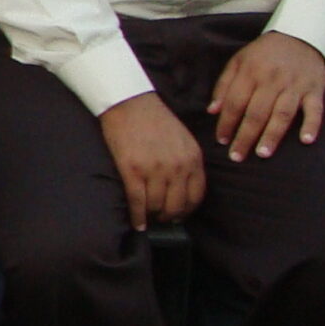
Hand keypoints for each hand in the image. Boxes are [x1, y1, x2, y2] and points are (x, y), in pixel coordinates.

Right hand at [101, 93, 206, 230]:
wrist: (129, 102)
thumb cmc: (154, 119)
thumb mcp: (183, 139)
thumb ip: (187, 162)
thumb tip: (182, 187)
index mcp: (193, 158)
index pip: (196, 195)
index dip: (187, 210)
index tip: (179, 214)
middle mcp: (177, 167)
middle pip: (177, 205)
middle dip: (169, 216)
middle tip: (162, 219)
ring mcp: (154, 169)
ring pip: (157, 206)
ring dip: (152, 216)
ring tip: (148, 218)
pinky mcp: (132, 170)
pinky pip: (138, 201)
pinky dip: (137, 216)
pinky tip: (137, 223)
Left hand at [208, 31, 324, 159]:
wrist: (299, 36)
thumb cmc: (263, 54)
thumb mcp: (238, 62)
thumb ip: (224, 85)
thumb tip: (212, 111)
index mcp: (250, 73)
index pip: (235, 102)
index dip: (226, 123)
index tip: (221, 141)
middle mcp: (272, 80)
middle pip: (257, 112)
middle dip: (245, 136)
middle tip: (237, 156)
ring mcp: (295, 86)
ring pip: (283, 114)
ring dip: (272, 135)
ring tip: (263, 153)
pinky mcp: (315, 89)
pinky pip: (315, 109)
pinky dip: (311, 125)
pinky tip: (305, 140)